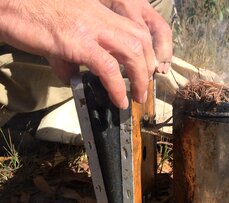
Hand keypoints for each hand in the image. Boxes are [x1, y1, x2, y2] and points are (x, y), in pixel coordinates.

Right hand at [0, 0, 172, 107]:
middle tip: (142, 88)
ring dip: (140, 77)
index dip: (146, 52)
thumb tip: (72, 77)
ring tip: (137, 97)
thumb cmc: (29, 16)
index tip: (143, 71)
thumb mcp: (59, 36)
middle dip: (148, 66)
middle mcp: (100, 17)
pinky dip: (117, 87)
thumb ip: (70, 57)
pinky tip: (119, 101)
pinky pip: (108, 67)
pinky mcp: (78, 41)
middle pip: (141, 40)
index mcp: (99, 13)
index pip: (135, 29)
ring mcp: (91, 27)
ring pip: (133, 50)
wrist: (7, 4)